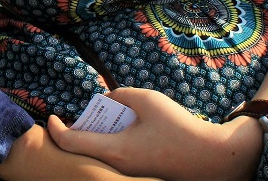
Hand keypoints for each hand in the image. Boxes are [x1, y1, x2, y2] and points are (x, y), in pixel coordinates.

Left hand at [47, 87, 261, 180]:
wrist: (214, 159)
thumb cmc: (180, 128)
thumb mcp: (147, 100)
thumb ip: (120, 95)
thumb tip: (106, 99)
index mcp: (115, 150)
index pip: (71, 143)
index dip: (56, 130)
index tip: (53, 118)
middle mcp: (118, 168)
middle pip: (82, 153)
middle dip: (75, 134)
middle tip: (80, 118)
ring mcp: (129, 176)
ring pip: (99, 159)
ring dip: (94, 141)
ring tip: (102, 123)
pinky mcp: (140, 178)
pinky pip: (115, 163)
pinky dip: (110, 149)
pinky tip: (122, 134)